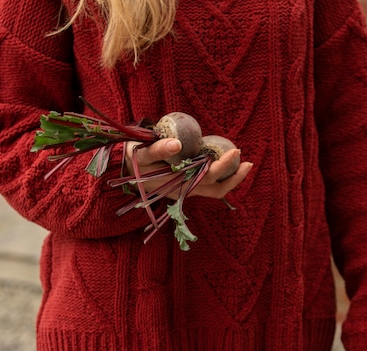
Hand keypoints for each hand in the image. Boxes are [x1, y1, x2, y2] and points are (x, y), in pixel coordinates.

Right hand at [125, 138, 252, 199]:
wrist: (120, 172)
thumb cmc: (130, 162)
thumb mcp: (140, 154)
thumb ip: (157, 150)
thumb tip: (177, 144)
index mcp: (177, 184)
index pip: (208, 179)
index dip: (225, 167)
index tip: (235, 151)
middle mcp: (185, 190)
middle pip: (217, 188)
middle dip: (234, 174)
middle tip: (246, 157)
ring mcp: (186, 190)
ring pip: (215, 190)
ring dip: (231, 179)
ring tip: (245, 163)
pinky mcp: (186, 186)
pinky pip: (208, 186)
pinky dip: (221, 176)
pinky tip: (227, 163)